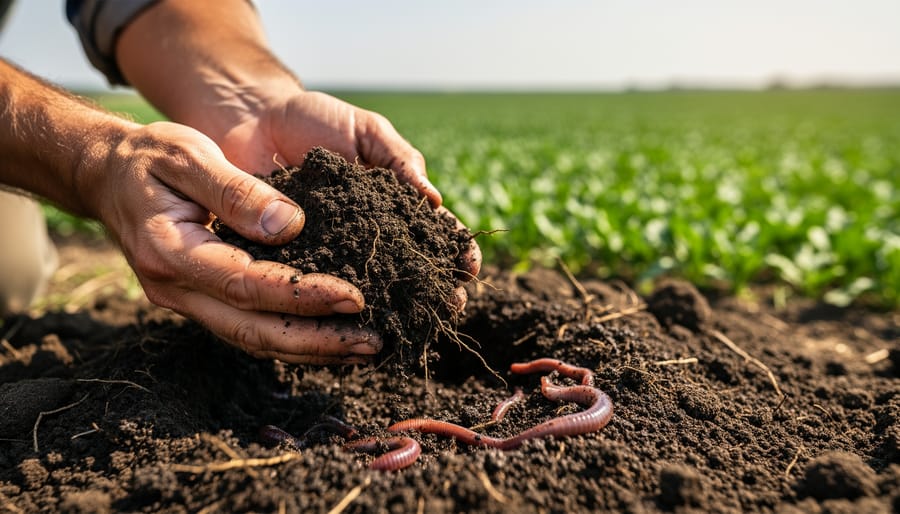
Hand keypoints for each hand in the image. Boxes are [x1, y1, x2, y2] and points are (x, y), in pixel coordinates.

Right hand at [84, 121, 381, 364]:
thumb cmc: (148, 157)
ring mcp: (186, 300)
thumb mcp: (188, 155)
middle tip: (372, 343)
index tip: (354, 298)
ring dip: (310, 349)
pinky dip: (291, 338)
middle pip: (254, 330)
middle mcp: (175, 289)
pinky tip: (329, 338)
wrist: (106, 175)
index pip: (246, 285)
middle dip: (317, 341)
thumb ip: (235, 190)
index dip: (302, 295)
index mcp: (171, 252)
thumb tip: (290, 224)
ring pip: (253, 339)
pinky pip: (248, 328)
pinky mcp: (200, 300)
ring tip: (363, 349)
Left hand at [213, 89, 482, 297]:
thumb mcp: (366, 132)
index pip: (430, 231)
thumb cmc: (313, 119)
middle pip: (406, 269)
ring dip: (389, 308)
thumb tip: (435, 199)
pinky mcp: (291, 262)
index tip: (469, 266)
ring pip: (365, 287)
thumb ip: (399, 159)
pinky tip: (350, 324)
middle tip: (449, 306)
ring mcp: (329, 253)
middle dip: (431, 289)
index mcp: (390, 205)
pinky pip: (314, 287)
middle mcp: (364, 236)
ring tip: (409, 324)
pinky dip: (331, 305)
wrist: (250, 118)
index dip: (452, 248)